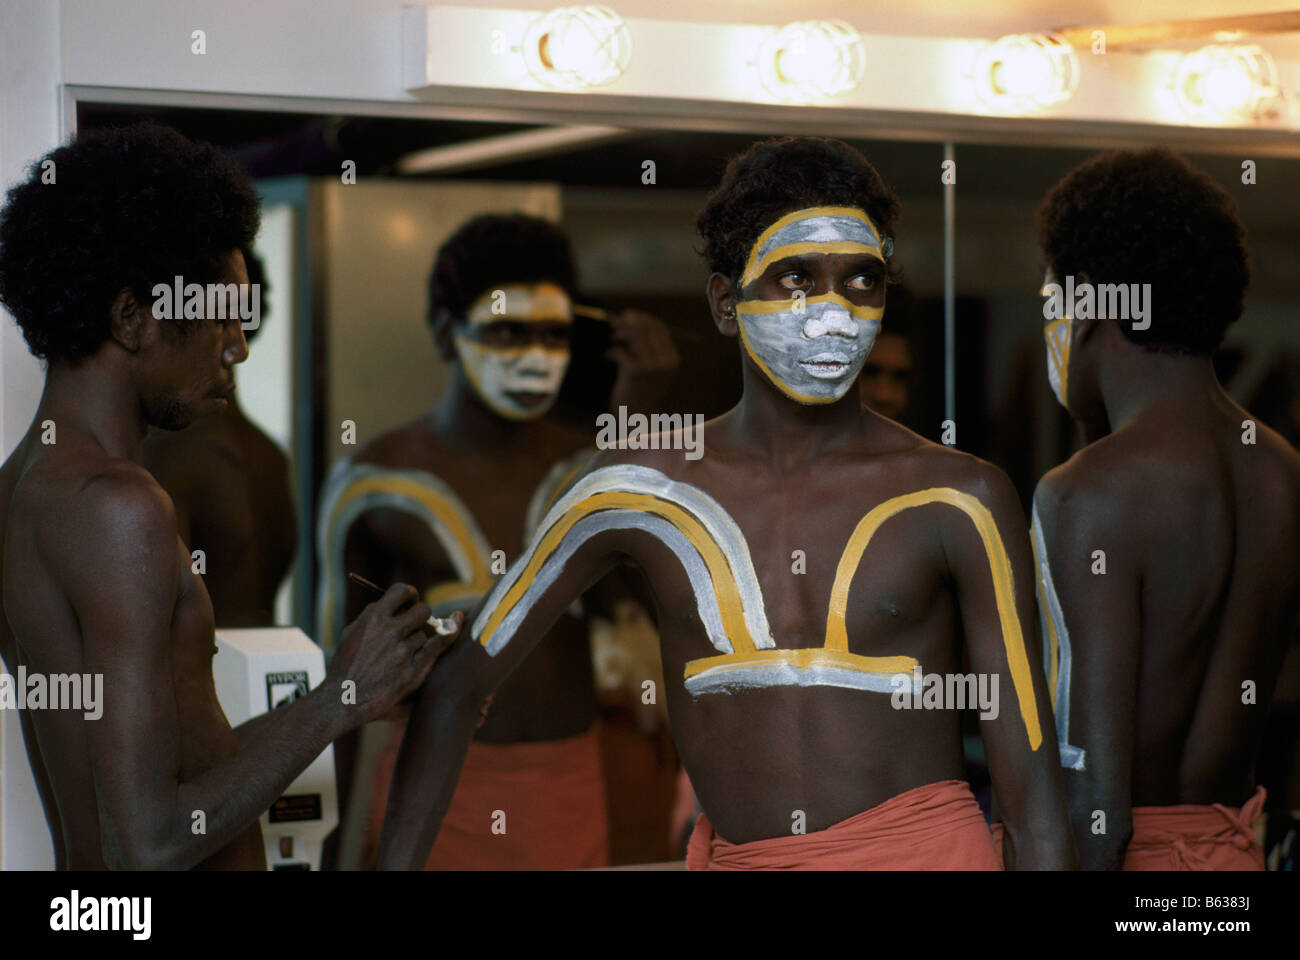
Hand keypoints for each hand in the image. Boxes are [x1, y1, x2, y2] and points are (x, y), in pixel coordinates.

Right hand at [327, 583, 462, 725]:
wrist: (344, 699)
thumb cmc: (345, 665)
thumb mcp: (352, 632)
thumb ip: (373, 614)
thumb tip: (396, 603)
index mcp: (374, 619)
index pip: (402, 591)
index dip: (410, 594)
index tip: (411, 600)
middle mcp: (391, 632)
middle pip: (423, 610)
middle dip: (420, 615)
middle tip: (414, 624)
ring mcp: (404, 651)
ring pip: (424, 635)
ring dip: (417, 641)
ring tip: (399, 654)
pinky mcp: (414, 670)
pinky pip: (437, 647)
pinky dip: (446, 637)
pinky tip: (452, 627)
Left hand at [606, 309, 679, 412]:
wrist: (637, 419)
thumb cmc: (640, 392)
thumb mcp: (651, 369)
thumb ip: (647, 348)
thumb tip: (628, 319)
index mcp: (672, 359)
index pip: (659, 328)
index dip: (642, 318)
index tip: (628, 315)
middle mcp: (665, 362)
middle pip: (646, 328)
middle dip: (627, 322)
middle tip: (613, 324)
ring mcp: (651, 367)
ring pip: (633, 336)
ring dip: (619, 334)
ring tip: (611, 340)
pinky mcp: (635, 372)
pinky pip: (621, 351)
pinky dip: (611, 351)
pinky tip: (607, 357)